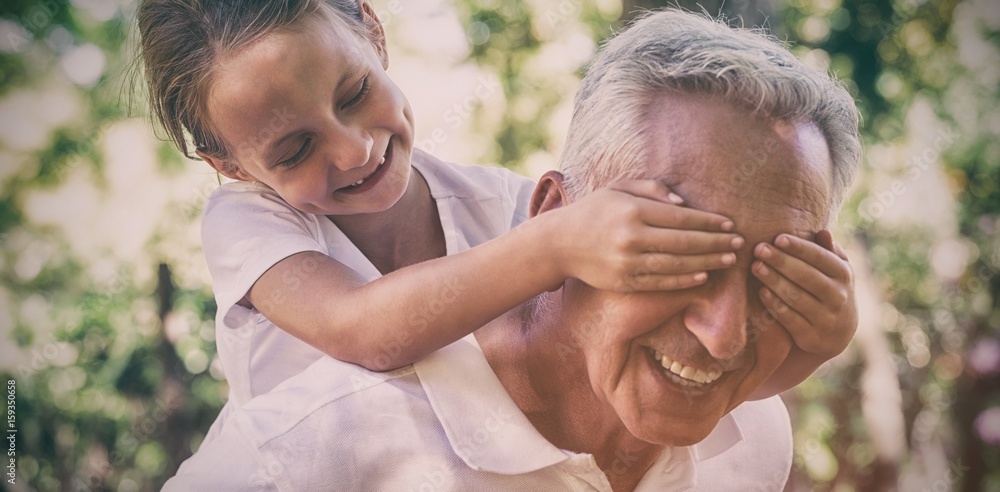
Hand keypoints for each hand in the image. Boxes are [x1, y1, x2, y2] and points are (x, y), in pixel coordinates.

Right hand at [548, 179, 743, 291]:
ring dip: (707, 263)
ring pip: (676, 264)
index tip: (729, 223)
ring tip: (729, 260)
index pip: (681, 217)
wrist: (559, 243)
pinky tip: (703, 275)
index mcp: (632, 210)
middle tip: (739, 243)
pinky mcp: (624, 282)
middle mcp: (631, 237)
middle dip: (715, 243)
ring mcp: (627, 262)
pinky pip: (661, 282)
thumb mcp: (618, 188)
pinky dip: (684, 280)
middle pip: (684, 242)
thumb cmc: (593, 211)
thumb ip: (652, 189)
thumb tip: (684, 204)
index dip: (708, 221)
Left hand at [749, 230, 856, 396]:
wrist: (837, 332)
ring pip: (796, 297)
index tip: (778, 237)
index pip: (820, 257)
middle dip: (781, 261)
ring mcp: (826, 318)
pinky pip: (790, 318)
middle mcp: (838, 296)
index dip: (799, 248)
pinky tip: (761, 291)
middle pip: (806, 276)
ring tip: (755, 266)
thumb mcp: (836, 270)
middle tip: (759, 249)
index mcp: (843, 275)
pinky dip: (775, 304)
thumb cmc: (829, 288)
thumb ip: (828, 251)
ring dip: (774, 280)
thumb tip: (823, 232)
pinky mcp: (811, 336)